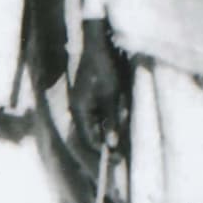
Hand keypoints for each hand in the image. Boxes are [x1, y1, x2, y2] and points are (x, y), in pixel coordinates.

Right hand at [70, 20, 129, 162]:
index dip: (104, 150)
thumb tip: (111, 145)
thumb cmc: (103, 68)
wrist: (98, 43)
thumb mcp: (111, 96)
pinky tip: (120, 111)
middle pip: (93, 133)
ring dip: (111, 127)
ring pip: (98, 123)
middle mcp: (79, 108)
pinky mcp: (91, 95)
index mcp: (80, 110)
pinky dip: (111, 116)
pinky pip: (100, 113)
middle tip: (123, 153)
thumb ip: (111, 121)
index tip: (119, 159)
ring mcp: (84, 101)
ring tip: (123, 125)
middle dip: (108, 140)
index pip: (90, 139)